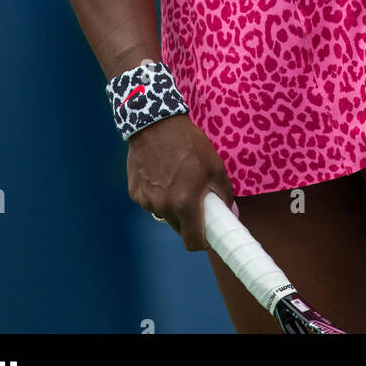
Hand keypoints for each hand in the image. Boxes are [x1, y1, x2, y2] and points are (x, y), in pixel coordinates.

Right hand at [126, 114, 236, 250]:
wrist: (155, 122)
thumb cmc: (188, 143)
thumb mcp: (214, 166)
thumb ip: (224, 194)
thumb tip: (230, 213)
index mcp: (185, 204)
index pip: (193, 242)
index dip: (203, 242)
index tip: (209, 235)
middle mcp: (163, 207)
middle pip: (179, 228)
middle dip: (189, 220)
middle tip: (196, 200)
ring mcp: (146, 200)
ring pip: (164, 213)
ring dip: (172, 205)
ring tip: (178, 179)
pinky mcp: (135, 191)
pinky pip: (150, 201)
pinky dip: (157, 194)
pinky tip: (162, 173)